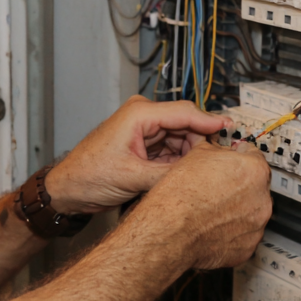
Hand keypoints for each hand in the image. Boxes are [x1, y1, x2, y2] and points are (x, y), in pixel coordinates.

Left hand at [43, 96, 232, 214]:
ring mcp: (144, 130)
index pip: (185, 112)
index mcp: (139, 113)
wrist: (67, 189)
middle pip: (186, 125)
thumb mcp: (133, 178)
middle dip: (201, 145)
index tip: (232, 131)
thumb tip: (201, 174)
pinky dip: (179, 162)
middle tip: (216, 165)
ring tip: (201, 175)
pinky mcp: (144, 145)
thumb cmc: (87, 176)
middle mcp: (143, 116)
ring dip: (190, 156)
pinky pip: (171, 149)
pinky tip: (186, 176)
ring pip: (181, 139)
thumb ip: (169, 174)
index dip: (211, 122)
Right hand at [132, 140, 271, 274]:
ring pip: (251, 212)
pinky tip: (213, 226)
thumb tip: (216, 152)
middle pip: (255, 186)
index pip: (254, 157)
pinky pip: (244, 234)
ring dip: (237, 209)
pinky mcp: (248, 247)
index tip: (230, 162)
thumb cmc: (180, 195)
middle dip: (238, 186)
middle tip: (216, 188)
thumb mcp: (195, 156)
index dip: (238, 158)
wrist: (171, 230)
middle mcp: (261, 198)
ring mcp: (257, 225)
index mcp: (253, 170)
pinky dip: (232, 231)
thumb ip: (216, 152)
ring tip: (212, 209)